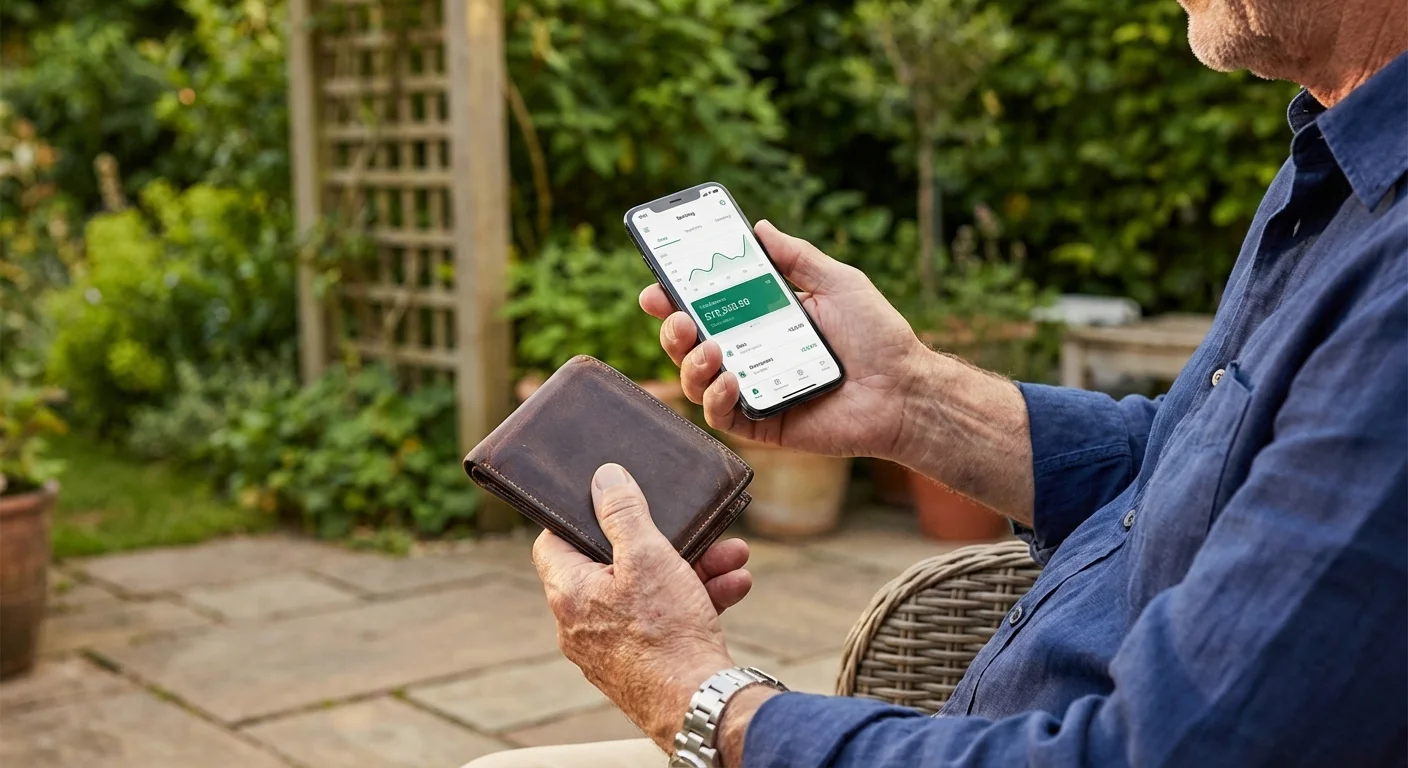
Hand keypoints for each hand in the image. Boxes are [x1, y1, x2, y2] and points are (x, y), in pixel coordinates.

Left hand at [532, 463, 747, 751]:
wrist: (699, 705)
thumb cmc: (665, 632)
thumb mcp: (647, 556)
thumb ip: (623, 513)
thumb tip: (604, 478)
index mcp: (569, 593)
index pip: (554, 542)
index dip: (582, 517)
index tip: (613, 503)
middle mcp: (582, 623)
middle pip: (616, 564)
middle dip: (667, 542)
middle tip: (695, 529)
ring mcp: (613, 646)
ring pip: (650, 591)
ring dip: (694, 568)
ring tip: (732, 555)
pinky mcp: (644, 663)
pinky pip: (666, 619)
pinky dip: (698, 599)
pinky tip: (734, 585)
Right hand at [640, 220, 925, 458]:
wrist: (905, 389)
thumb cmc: (877, 336)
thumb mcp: (837, 282)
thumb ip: (797, 257)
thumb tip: (760, 228)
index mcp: (762, 321)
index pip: (708, 308)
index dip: (676, 297)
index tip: (657, 285)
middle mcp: (752, 356)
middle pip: (691, 345)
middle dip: (671, 329)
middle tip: (674, 315)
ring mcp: (754, 391)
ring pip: (697, 381)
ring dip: (689, 362)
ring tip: (708, 347)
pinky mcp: (763, 424)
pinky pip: (722, 415)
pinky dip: (715, 397)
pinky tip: (729, 379)